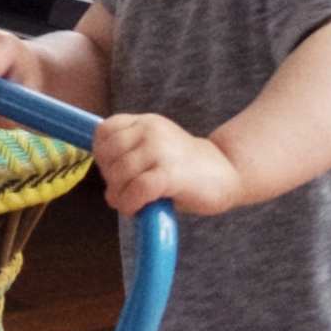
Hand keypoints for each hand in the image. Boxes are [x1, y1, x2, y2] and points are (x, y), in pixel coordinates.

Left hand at [89, 109, 252, 220]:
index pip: (104, 131)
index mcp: (145, 122)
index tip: (114, 172)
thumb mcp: (154, 152)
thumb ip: (129, 159)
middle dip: (110, 179)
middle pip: (109, 154)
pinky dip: (131, 203)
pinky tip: (137, 209)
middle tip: (124, 193)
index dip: (102, 156)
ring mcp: (160, 149)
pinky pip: (137, 188)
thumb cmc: (187, 169)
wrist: (229, 173)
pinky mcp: (170, 172)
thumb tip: (109, 190)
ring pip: (120, 173)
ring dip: (119, 195)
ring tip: (131, 203)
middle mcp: (151, 130)